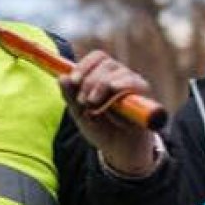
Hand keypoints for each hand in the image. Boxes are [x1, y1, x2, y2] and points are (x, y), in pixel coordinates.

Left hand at [57, 50, 156, 176]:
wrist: (119, 148)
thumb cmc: (100, 127)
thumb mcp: (80, 113)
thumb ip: (70, 96)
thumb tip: (61, 77)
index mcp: (102, 75)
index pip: (97, 57)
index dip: (84, 66)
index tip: (74, 80)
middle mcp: (118, 75)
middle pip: (105, 62)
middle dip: (89, 81)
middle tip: (84, 101)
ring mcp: (131, 82)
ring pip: (117, 70)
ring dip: (101, 85)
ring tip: (94, 105)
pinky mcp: (142, 94)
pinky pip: (133, 82)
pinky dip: (121, 85)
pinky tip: (113, 90)